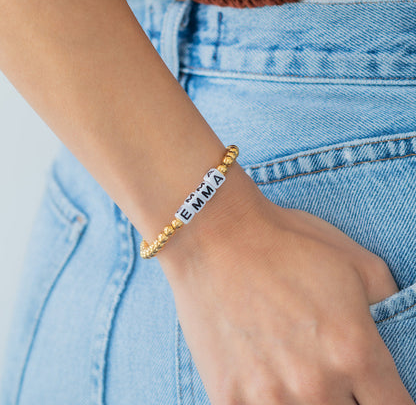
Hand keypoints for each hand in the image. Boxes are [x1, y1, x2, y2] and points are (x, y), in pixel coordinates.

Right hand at [164, 189, 413, 403]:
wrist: (216, 235)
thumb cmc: (283, 240)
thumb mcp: (353, 260)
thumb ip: (390, 304)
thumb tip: (392, 327)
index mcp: (354, 351)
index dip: (388, 402)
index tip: (371, 392)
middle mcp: (316, 384)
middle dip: (344, 398)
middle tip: (325, 372)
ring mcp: (268, 396)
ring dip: (303, 402)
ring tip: (290, 371)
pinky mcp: (228, 398)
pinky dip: (265, 402)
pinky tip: (260, 377)